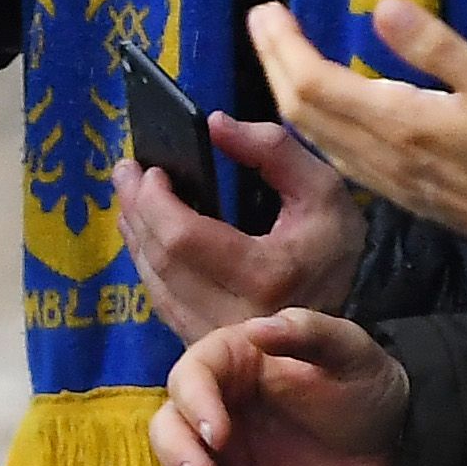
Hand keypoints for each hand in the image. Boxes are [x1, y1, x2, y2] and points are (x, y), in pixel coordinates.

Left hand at [117, 114, 366, 342]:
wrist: (340, 322)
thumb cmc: (330, 248)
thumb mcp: (322, 189)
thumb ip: (273, 150)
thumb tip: (214, 123)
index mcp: (264, 274)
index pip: (184, 237)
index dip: (156, 201)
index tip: (151, 169)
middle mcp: (234, 313)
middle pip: (160, 257)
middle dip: (137, 208)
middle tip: (126, 170)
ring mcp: (214, 335)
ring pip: (153, 281)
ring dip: (135, 233)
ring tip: (129, 193)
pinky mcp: (203, 341)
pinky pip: (160, 299)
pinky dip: (146, 260)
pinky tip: (142, 231)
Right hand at [155, 311, 411, 465]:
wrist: (393, 452)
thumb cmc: (368, 389)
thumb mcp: (350, 352)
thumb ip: (308, 332)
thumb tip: (258, 328)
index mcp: (234, 363)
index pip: (191, 376)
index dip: (194, 404)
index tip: (219, 433)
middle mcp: (216, 408)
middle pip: (168, 426)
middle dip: (178, 453)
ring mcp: (221, 456)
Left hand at [245, 0, 466, 246]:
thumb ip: (436, 46)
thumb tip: (380, 7)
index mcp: (397, 124)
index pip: (313, 84)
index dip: (284, 46)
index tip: (267, 10)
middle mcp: (378, 156)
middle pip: (301, 110)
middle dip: (275, 61)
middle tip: (262, 20)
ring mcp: (385, 179)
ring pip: (314, 134)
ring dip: (288, 90)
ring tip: (282, 53)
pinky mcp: (399, 191)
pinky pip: (335, 153)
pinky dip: (314, 121)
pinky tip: (322, 106)